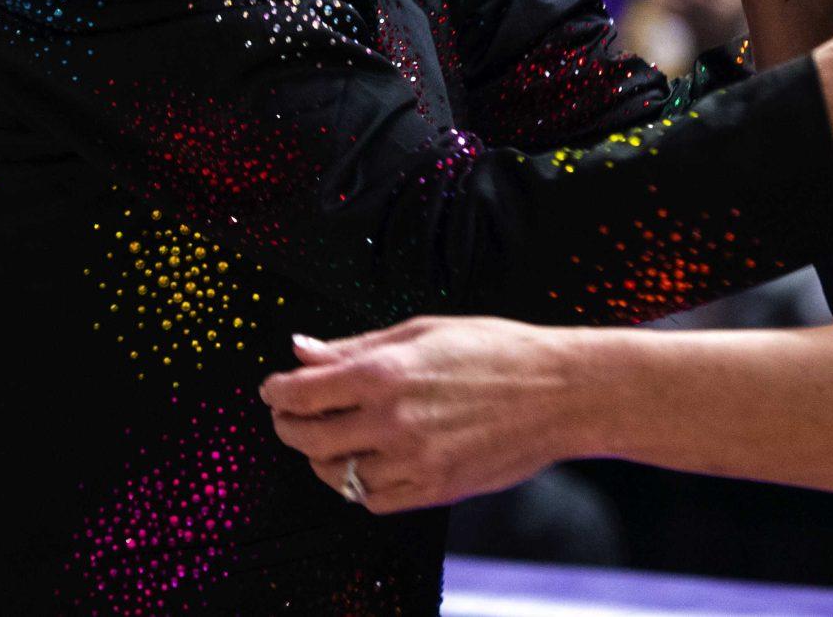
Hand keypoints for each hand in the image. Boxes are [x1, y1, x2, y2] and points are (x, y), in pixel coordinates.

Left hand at [262, 319, 576, 514]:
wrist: (559, 393)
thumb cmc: (496, 352)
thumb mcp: (420, 331)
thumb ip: (354, 347)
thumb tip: (303, 349)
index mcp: (384, 373)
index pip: (300, 392)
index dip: (277, 393)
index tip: (274, 391)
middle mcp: (391, 420)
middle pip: (308, 437)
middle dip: (288, 427)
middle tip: (290, 417)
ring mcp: (412, 461)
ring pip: (336, 475)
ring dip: (323, 459)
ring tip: (332, 440)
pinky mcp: (433, 490)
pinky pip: (373, 500)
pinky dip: (359, 486)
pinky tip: (367, 464)